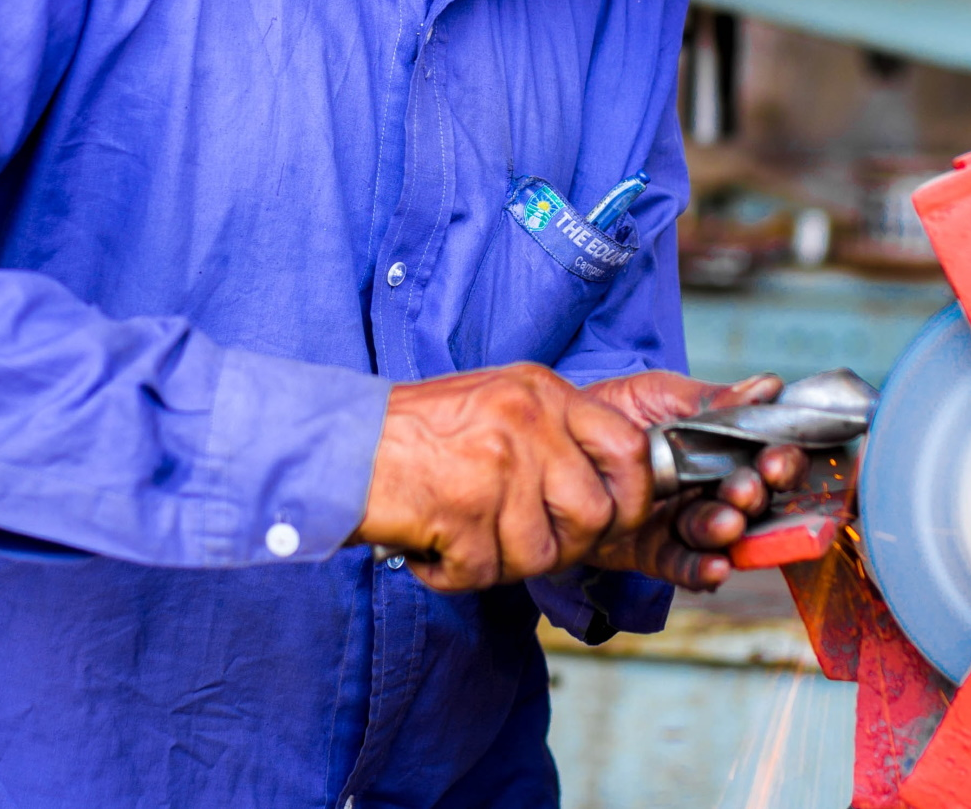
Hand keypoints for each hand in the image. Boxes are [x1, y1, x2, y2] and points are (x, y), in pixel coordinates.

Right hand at [352, 364, 650, 591]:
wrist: (335, 447)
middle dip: (566, 546)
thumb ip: (554, 436)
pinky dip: (456, 576)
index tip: (614, 517)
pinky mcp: (462, 510)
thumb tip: (612, 490)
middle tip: (523, 543)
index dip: (634, 496)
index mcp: (542, 393)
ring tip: (466, 540)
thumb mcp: (498, 404)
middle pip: (595, 514)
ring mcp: (496, 465)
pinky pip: (485, 573)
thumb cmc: (414, 435)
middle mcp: (526, 422)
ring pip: (543, 553)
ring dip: (504, 564)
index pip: (630, 447)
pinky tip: (434, 550)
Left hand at [581, 371, 809, 590]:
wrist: (554, 438)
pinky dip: (702, 570)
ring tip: (725, 523)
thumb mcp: (660, 394)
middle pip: (751, 501)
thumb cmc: (613, 410)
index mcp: (723, 449)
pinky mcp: (653, 552)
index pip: (767, 459)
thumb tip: (768, 387)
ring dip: (727, 531)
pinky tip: (715, 567)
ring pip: (719, 535)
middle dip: (753, 497)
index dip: (781, 462)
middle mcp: (711, 489)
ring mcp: (682, 523)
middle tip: (745, 490)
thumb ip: (711, 399)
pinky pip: (683, 567)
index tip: (775, 461)